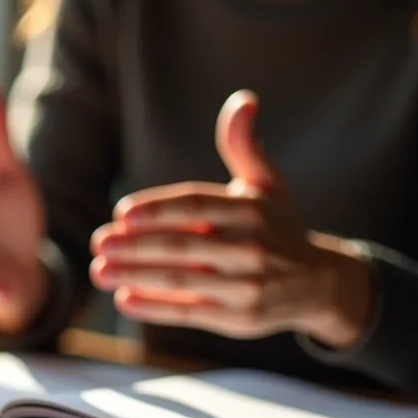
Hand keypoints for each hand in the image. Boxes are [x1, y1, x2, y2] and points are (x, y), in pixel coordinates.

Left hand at [89, 90, 371, 345]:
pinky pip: (191, 312)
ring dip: (135, 275)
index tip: (120, 213)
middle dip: (135, 245)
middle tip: (99, 242)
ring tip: (99, 270)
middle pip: (182, 245)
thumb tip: (243, 100)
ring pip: (181, 279)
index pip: (196, 206)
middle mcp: (250, 247)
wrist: (318, 284)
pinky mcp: (240, 317)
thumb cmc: (278, 228)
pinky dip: (155, 307)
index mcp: (249, 211)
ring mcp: (246, 285)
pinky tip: (123, 300)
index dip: (157, 209)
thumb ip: (244, 146)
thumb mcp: (266, 184)